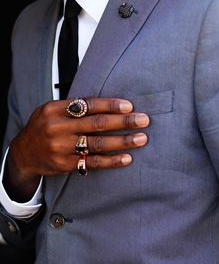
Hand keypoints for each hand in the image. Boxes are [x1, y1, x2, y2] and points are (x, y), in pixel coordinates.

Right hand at [4, 97, 148, 200]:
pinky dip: (111, 161)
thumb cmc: (44, 127)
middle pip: (97, 124)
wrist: (23, 153)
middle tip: (143, 120)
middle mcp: (57, 128)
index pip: (88, 105)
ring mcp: (61, 148)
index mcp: (55, 109)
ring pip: (97, 144)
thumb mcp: (51, 110)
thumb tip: (109, 104)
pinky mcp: (65, 165)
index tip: (129, 106)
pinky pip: (92, 163)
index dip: (110, 105)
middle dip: (123, 122)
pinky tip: (126, 158)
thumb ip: (74, 107)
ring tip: (141, 139)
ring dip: (122, 141)